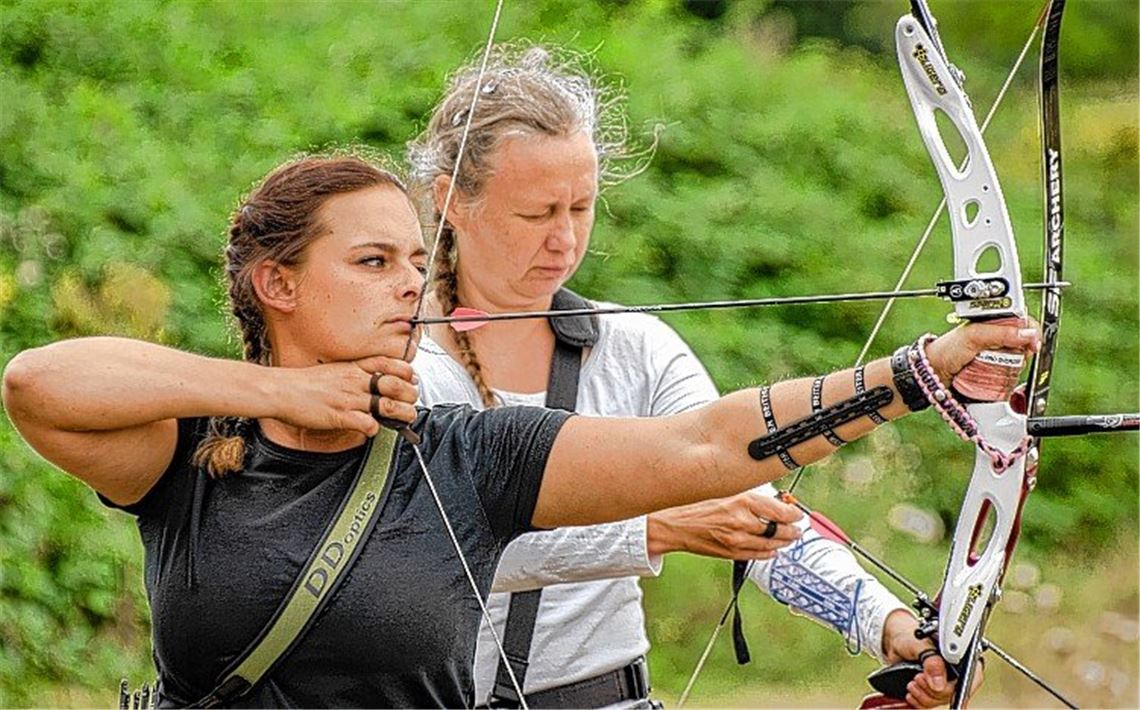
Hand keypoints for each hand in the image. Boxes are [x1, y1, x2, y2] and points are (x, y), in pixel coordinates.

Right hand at [271, 355, 418, 436]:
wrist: (280, 390)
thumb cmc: (304, 382)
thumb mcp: (335, 370)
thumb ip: (355, 374)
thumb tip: (372, 381)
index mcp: (355, 367)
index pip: (392, 364)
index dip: (407, 373)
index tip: (412, 380)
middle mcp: (356, 381)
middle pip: (397, 385)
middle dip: (410, 395)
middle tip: (411, 402)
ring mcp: (350, 398)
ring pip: (389, 406)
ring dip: (403, 414)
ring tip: (405, 419)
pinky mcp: (341, 416)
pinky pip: (368, 424)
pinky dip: (375, 429)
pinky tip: (372, 429)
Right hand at [646, 490, 802, 557]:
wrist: (674, 524)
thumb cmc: (695, 504)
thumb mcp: (724, 491)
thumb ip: (749, 496)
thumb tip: (772, 499)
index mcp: (742, 501)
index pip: (781, 511)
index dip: (794, 513)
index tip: (797, 512)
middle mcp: (742, 522)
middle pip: (780, 530)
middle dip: (792, 530)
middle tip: (798, 528)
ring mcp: (737, 540)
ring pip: (771, 545)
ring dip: (783, 542)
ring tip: (788, 538)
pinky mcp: (732, 553)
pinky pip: (758, 555)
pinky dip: (768, 552)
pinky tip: (772, 549)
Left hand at [880, 610, 983, 707]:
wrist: (895, 640)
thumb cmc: (909, 636)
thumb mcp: (919, 644)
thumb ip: (931, 661)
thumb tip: (939, 684)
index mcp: (961, 655)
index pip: (973, 678)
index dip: (957, 686)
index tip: (936, 686)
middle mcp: (956, 671)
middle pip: (954, 693)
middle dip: (932, 690)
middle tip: (918, 678)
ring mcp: (945, 683)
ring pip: (941, 701)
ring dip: (923, 696)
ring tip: (913, 682)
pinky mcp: (933, 691)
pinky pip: (929, 705)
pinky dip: (919, 701)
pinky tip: (912, 691)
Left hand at [925, 319, 1040, 387]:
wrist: (933, 371)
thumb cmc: (947, 349)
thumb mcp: (975, 336)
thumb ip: (1001, 333)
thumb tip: (1028, 334)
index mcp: (993, 320)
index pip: (1022, 321)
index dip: (1031, 331)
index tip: (1032, 344)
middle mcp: (997, 335)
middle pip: (1024, 341)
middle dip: (1024, 349)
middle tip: (1015, 355)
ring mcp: (996, 352)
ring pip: (1020, 357)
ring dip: (1016, 363)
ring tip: (1000, 364)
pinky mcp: (995, 367)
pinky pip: (1011, 370)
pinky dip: (1010, 373)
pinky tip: (1000, 373)